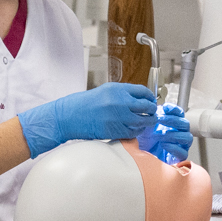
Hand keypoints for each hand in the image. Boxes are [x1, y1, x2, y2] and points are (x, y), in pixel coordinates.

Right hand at [16, 81, 158, 156]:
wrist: (69, 116)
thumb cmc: (84, 104)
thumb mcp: (104, 92)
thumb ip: (122, 94)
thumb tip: (139, 100)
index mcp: (117, 89)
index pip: (143, 91)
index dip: (150, 97)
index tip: (151, 100)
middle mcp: (119, 102)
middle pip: (146, 106)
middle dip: (152, 110)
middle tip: (152, 112)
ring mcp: (118, 117)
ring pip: (142, 121)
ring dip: (147, 122)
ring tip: (147, 122)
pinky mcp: (115, 130)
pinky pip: (133, 132)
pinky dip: (137, 131)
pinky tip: (136, 129)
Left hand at [137, 104, 190, 164]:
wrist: (139, 151)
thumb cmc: (144, 137)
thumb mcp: (145, 123)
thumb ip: (153, 114)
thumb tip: (159, 107)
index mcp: (173, 123)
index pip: (180, 113)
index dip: (174, 109)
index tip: (165, 108)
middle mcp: (179, 132)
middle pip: (185, 124)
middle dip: (172, 120)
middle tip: (159, 120)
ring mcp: (181, 145)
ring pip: (187, 138)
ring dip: (173, 134)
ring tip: (159, 134)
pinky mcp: (178, 157)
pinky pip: (183, 153)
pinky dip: (174, 148)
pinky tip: (163, 144)